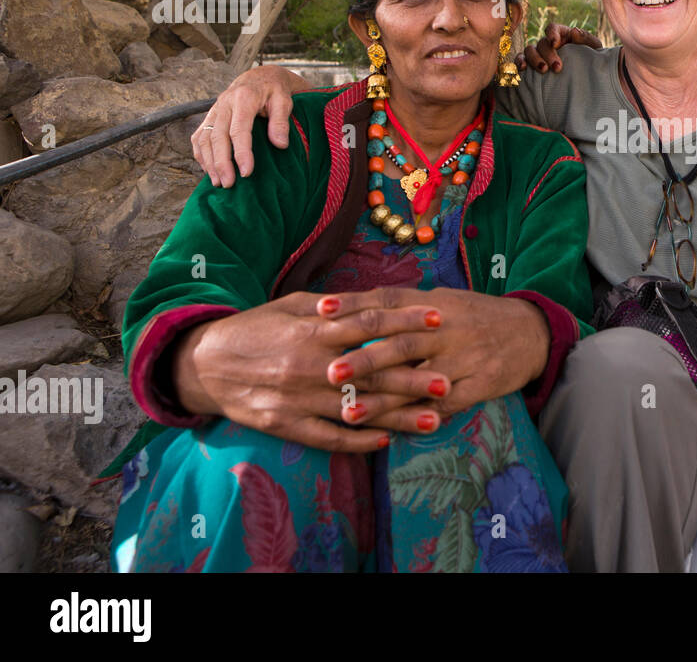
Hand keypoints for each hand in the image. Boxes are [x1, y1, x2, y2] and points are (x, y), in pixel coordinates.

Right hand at [175, 292, 450, 451]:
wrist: (203, 364)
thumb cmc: (255, 329)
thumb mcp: (291, 306)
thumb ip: (333, 306)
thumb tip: (374, 298)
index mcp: (312, 331)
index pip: (368, 324)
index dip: (404, 321)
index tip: (437, 320)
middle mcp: (310, 366)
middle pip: (372, 372)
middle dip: (413, 377)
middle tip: (448, 380)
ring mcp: (298, 399)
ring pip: (357, 409)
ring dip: (398, 415)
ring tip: (435, 419)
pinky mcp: (286, 425)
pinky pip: (329, 437)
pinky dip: (359, 441)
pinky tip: (387, 441)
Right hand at [193, 64, 307, 186]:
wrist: (260, 77)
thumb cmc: (274, 91)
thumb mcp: (284, 101)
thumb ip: (281, 122)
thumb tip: (280, 145)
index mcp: (244, 98)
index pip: (239, 130)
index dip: (241, 153)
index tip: (246, 173)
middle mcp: (224, 103)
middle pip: (217, 137)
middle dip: (221, 163)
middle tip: (228, 184)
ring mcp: (214, 110)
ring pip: (204, 138)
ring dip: (209, 162)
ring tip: (218, 182)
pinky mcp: (210, 116)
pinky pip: (199, 136)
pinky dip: (201, 154)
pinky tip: (208, 169)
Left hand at [319, 287, 550, 420]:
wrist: (531, 332)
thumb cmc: (477, 316)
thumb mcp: (444, 300)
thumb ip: (405, 306)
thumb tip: (358, 307)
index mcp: (434, 304)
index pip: (388, 300)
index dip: (355, 304)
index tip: (321, 309)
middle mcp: (446, 328)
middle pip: (400, 341)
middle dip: (363, 358)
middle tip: (329, 372)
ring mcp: (463, 358)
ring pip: (419, 378)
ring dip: (383, 398)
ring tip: (349, 413)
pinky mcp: (479, 384)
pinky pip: (446, 404)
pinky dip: (419, 417)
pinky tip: (395, 430)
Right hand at [514, 21, 602, 73]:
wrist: (587, 78)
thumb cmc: (590, 59)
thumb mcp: (594, 48)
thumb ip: (586, 39)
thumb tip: (574, 32)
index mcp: (561, 34)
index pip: (552, 28)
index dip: (552, 34)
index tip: (556, 43)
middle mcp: (548, 43)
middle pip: (542, 43)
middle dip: (548, 54)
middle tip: (557, 68)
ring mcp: (538, 54)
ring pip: (529, 51)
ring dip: (534, 59)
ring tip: (543, 70)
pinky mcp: (531, 65)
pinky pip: (520, 61)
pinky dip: (519, 63)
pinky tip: (522, 70)